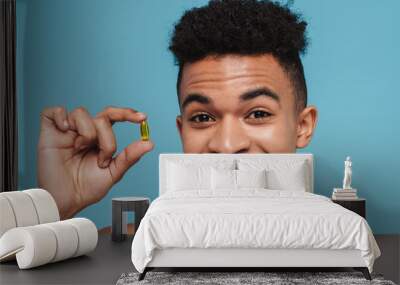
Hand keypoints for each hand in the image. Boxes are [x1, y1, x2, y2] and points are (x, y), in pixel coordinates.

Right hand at [37, 106, 153, 218]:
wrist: (65, 200)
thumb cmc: (86, 188)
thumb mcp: (113, 173)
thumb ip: (129, 156)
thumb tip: (149, 144)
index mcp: (100, 138)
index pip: (114, 117)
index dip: (127, 114)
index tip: (143, 118)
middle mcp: (85, 131)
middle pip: (102, 118)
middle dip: (107, 139)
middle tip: (102, 159)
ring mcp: (67, 130)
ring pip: (81, 112)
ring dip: (86, 133)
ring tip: (80, 150)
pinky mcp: (50, 130)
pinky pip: (56, 111)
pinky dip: (61, 117)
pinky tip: (65, 132)